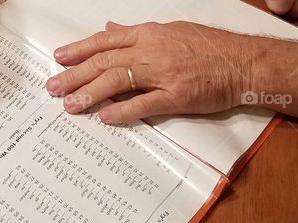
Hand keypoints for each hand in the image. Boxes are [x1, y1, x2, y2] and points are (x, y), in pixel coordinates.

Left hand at [46, 22, 266, 123]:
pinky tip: (104, 118)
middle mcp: (152, 51)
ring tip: (70, 106)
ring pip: (117, 82)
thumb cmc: (211, 48)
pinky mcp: (177, 96)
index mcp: (149, 34)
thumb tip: (110, 30)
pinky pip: (143, 105)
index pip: (105, 42)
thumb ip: (138, 34)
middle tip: (53, 88)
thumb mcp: (171, 31)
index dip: (79, 50)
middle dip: (75, 75)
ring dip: (90, 94)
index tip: (59, 59)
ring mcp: (163, 74)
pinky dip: (122, 111)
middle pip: (104, 62)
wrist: (244, 62)